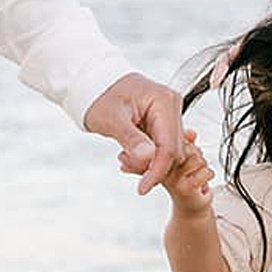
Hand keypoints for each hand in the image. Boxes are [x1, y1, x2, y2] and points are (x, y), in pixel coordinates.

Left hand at [84, 72, 183, 194]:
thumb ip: (131, 138)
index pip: (169, 146)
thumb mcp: (111, 118)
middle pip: (174, 151)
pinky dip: (148, 156)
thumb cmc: (101, 96)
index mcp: (165, 101)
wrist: (96, 84)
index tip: (143, 188)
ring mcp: (170, 113)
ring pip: (169, 151)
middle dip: (152, 167)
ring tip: (123, 157)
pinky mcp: (164, 121)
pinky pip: (163, 146)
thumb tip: (149, 157)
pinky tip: (129, 154)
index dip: (158, 171)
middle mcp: (173, 106)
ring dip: (150, 162)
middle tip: (125, 166)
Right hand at [160, 130, 215, 210]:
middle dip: (197, 155)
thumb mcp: (185, 158)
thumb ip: (187, 143)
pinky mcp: (184, 189)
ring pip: (198, 160)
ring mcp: (172, 179)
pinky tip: (202, 182)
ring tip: (197, 175)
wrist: (190, 207)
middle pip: (188, 148)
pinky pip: (205, 172)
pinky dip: (209, 175)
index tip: (188, 154)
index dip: (189, 145)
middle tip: (193, 167)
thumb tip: (191, 133)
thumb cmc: (186, 181)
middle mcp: (162, 168)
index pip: (177, 140)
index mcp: (158, 159)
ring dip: (204, 166)